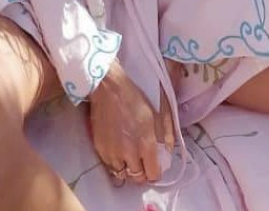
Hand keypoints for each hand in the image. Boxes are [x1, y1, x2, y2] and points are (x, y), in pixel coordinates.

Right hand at [89, 60, 173, 183]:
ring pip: (123, 174)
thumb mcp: (158, 113)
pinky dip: (116, 164)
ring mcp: (112, 153)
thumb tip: (168, 152)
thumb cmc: (135, 98)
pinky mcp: (100, 149)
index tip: (155, 166)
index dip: (156, 172)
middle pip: (137, 178)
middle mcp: (129, 153)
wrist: (109, 90)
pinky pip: (110, 166)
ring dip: (128, 170)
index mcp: (145, 144)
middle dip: (143, 173)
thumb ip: (166, 135)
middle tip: (144, 163)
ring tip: (131, 159)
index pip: (153, 174)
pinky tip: (119, 152)